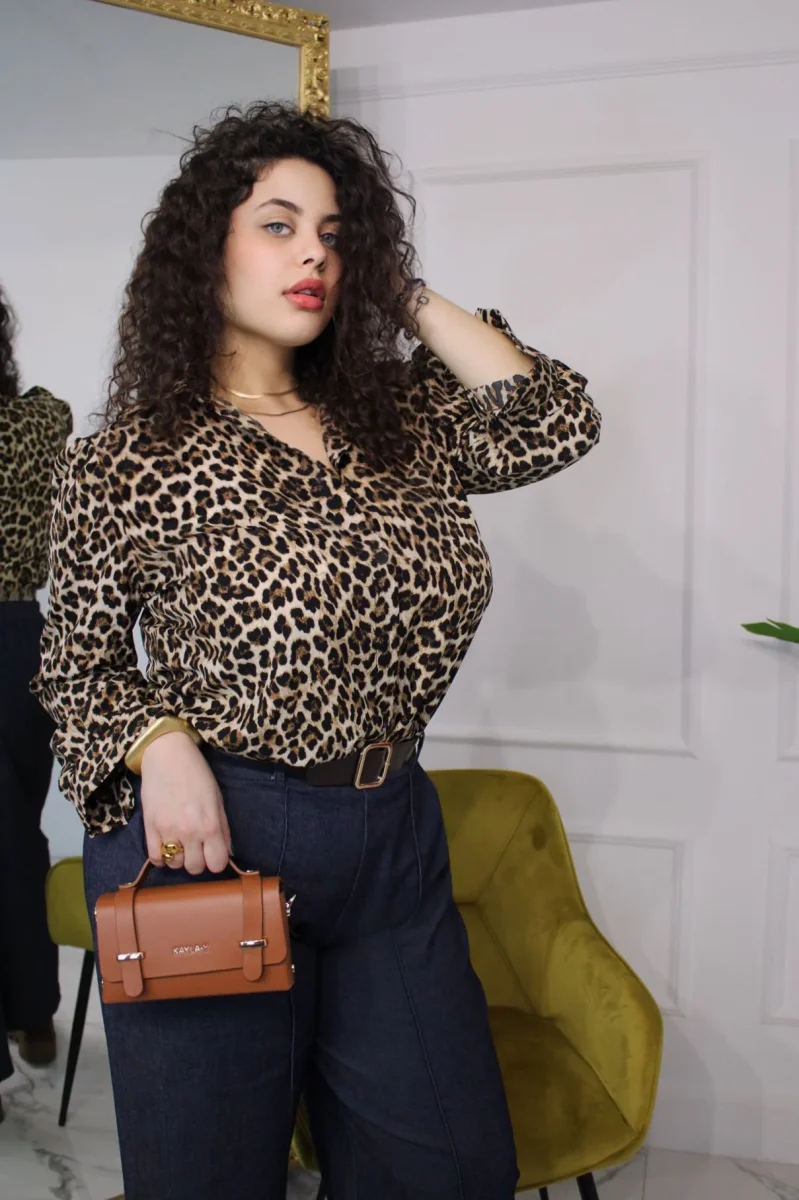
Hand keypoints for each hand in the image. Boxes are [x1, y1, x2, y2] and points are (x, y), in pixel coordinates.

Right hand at [139, 732, 230, 874]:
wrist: (168, 755)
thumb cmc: (197, 774)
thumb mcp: (218, 799)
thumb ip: (223, 829)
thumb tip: (226, 853)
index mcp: (210, 825)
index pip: (216, 864)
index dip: (216, 861)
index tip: (212, 852)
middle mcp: (189, 832)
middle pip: (194, 868)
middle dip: (197, 860)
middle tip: (196, 846)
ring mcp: (167, 831)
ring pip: (175, 865)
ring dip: (179, 857)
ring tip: (180, 842)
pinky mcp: (149, 827)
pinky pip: (155, 858)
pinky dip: (162, 857)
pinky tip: (166, 845)